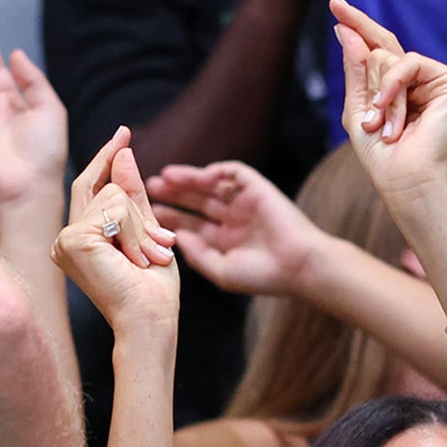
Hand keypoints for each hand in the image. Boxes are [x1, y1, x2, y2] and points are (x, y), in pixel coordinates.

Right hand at [51, 128, 178, 329]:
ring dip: (142, 228)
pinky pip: (115, 211)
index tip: (123, 133)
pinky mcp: (74, 239)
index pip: (91, 186)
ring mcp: (65, 238)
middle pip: (105, 190)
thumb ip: (132, 194)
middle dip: (138, 210)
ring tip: (147, 259)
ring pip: (114, 198)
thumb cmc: (150, 287)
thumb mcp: (146, 232)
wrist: (149, 317)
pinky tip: (136, 259)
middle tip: (158, 247)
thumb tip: (123, 152)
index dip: (107, 158)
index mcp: (78, 238)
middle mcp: (65, 238)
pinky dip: (136, 233)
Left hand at [146, 160, 318, 297]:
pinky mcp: (259, 189)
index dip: (170, 217)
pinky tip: (200, 177)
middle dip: (173, 195)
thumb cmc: (263, 276)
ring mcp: (246, 203)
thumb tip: (178, 237)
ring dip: (189, 179)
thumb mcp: (222, 271)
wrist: (300, 266)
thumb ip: (198, 255)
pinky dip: (218, 171)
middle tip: (148, 188)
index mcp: (224, 240)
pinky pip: (235, 172)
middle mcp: (233, 219)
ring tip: (166, 177)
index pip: (191, 224)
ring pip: (211, 185)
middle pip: (196, 202)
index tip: (147, 213)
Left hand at [331, 0, 446, 204]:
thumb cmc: (379, 154)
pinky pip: (409, 63)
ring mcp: (437, 77)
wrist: (402, 178)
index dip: (357, 24)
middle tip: (372, 121)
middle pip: (380, 48)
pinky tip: (392, 111)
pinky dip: (394, 88)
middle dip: (369, 83)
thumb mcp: (357, 108)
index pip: (375, 45)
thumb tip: (346, 30)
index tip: (336, 2)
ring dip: (380, 95)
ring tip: (382, 125)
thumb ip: (354, 69)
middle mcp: (418, 77)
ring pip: (390, 58)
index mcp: (396, 84)